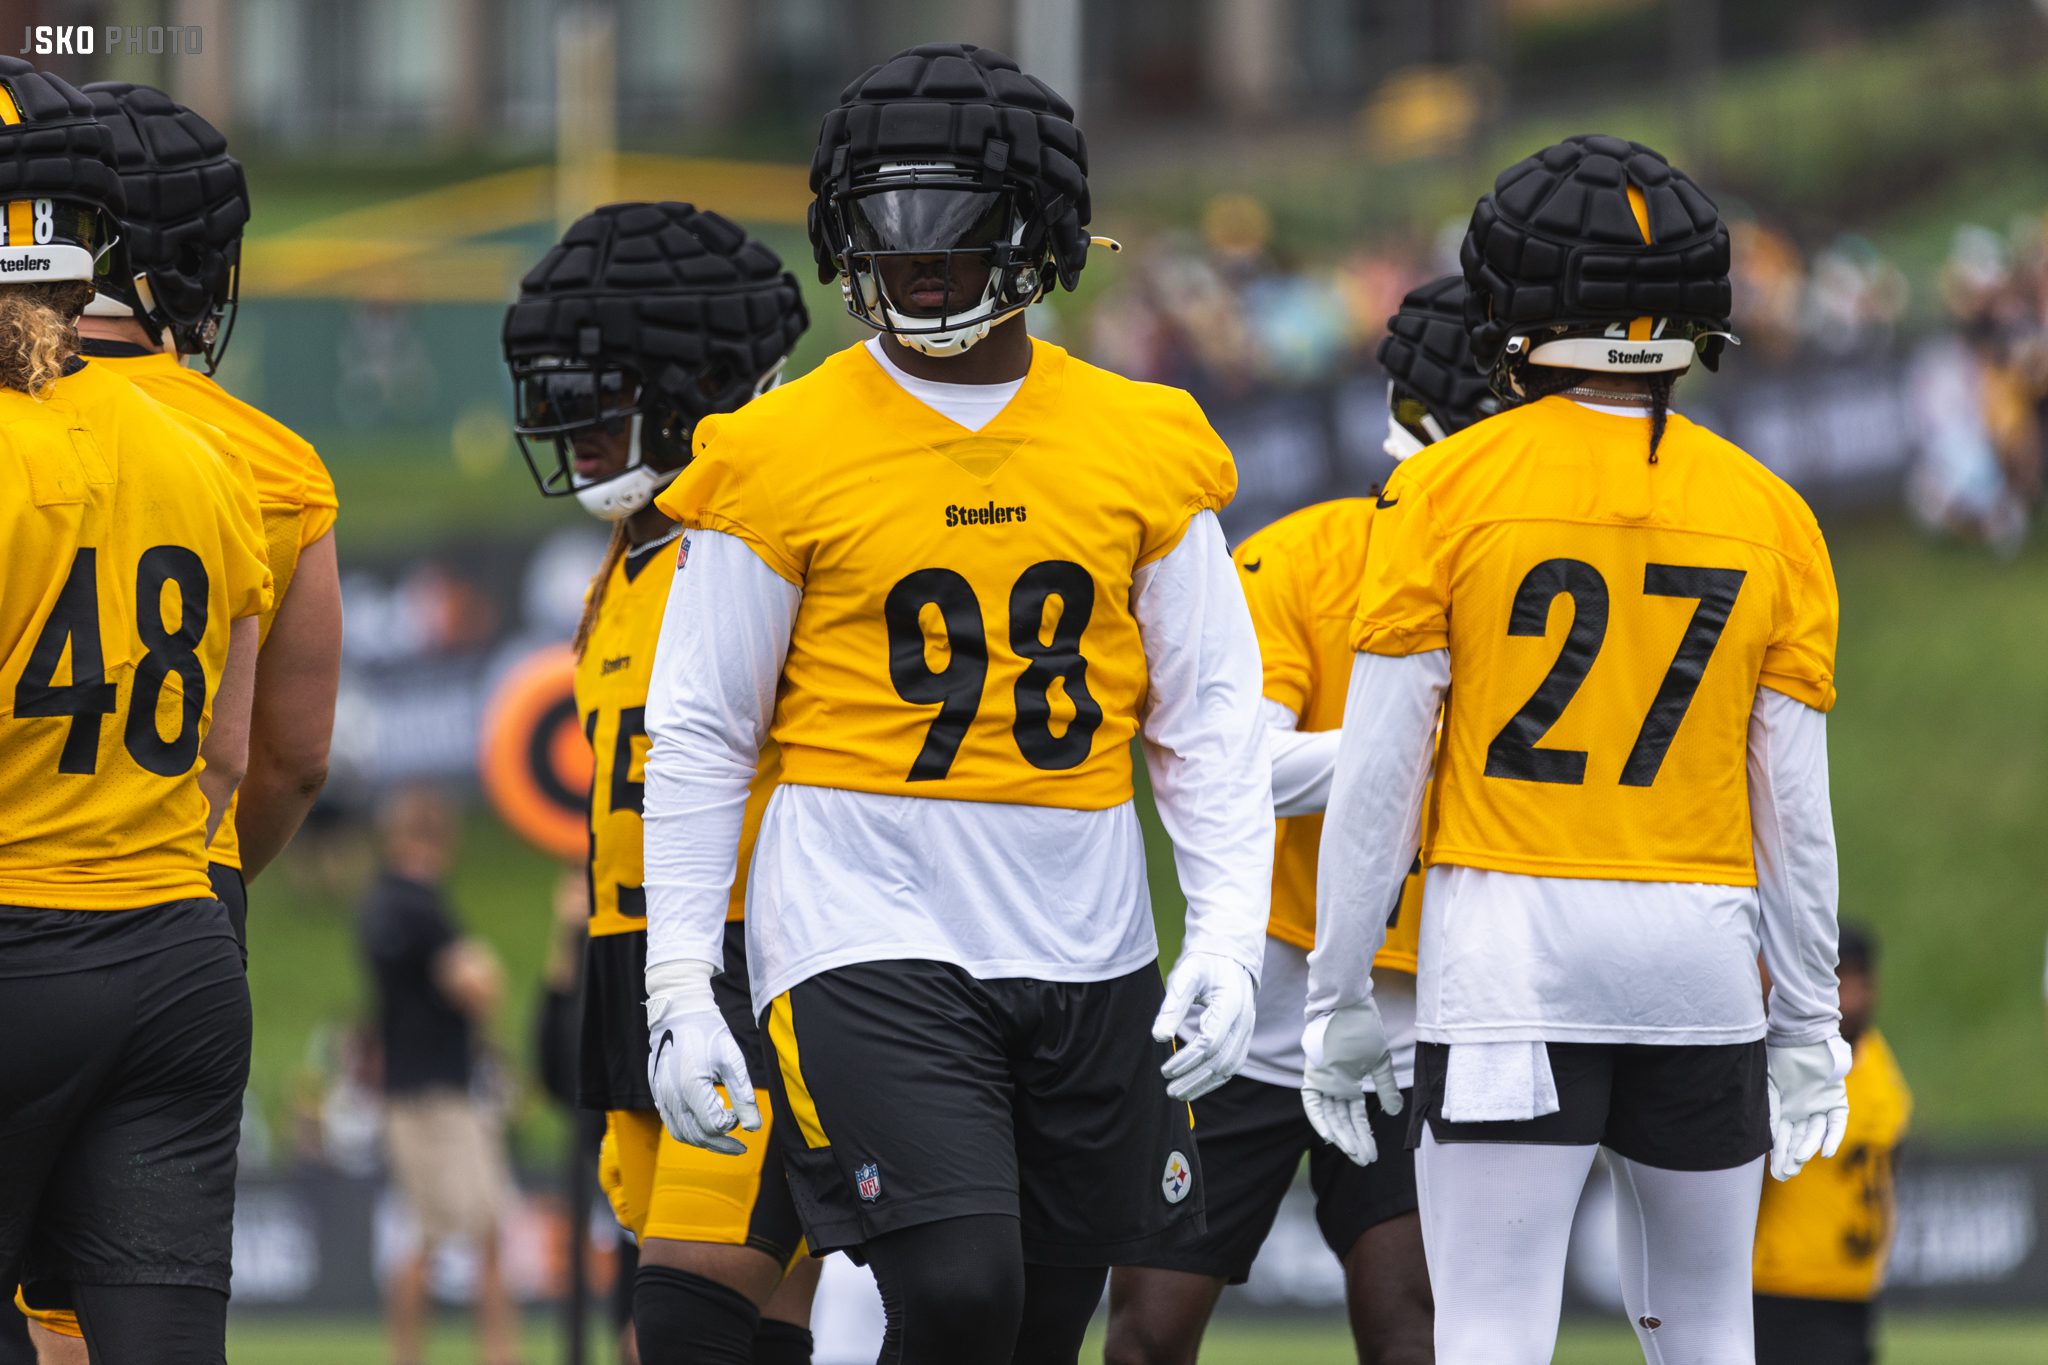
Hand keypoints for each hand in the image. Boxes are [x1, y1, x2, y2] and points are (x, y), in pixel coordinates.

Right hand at [645, 960, 758, 1154]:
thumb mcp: (733, 1061)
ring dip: (703, 1142)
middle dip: (720, 1145)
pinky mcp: (656, 1092)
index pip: (713, 1126)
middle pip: (696, 1136)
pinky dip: (687, 1131)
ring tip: (723, 1141)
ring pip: (680, 1133)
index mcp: (692, 1087)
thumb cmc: (709, 1033)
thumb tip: (755, 1128)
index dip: (731, 1126)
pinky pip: (670, 1122)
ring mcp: (661, 1095)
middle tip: (740, 1147)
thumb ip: (744, 1096)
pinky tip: (703, 1126)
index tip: (739, 1113)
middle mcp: (671, 1096)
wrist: (679, 1012)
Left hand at [1153, 951, 1256, 1101]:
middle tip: (1170, 1090)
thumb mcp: (1186, 976)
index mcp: (1231, 1005)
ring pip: (1230, 1067)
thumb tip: (1159, 1037)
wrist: (1230, 956)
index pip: (1210, 1042)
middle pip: (1221, 1061)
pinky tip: (1196, 1085)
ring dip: (1205, 1084)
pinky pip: (1233, 1064)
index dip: (1187, 1060)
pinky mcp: (1244, 1036)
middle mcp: (1244, 1021)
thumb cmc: (1205, 964)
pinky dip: (1215, 1079)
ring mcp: (1247, 1030)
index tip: (1165, 1069)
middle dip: (1194, 1079)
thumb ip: (1172, 1006)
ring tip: (1180, 1093)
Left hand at [1300, 1001, 1402, 1166]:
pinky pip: (1313, 1103)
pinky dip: (1320, 1120)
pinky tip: (1331, 1138)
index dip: (1364, 1135)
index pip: (1355, 1116)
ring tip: (1354, 1154)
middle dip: (1354, 1141)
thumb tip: (1394, 1113)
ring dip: (1341, 1136)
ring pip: (1329, 1116)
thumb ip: (1385, 1087)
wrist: (1349, 1005)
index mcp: (1349, 1083)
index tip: (1372, 1154)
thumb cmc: (1364, 1028)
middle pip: (1342, 1121)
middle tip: (1364, 1161)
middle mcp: (1334, 1086)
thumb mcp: (1379, 1061)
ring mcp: (1322, 1081)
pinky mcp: (1313, 1075)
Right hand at [1766, 1037, 1850, 1180]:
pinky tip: (1825, 1152)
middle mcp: (1800, 1110)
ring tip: (1800, 1158)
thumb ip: (1767, 1111)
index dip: (1778, 1154)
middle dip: (1792, 1156)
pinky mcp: (1836, 1100)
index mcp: (1781, 1107)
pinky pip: (1836, 1122)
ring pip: (1815, 1132)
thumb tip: (1762, 1137)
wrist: (1800, 1035)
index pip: (1779, 1136)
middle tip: (1787, 1173)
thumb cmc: (1778, 1056)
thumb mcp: (1767, 1086)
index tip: (1776, 1172)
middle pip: (1797, 1138)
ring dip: (1808, 1146)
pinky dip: (1832, 1137)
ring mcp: (1818, 1105)